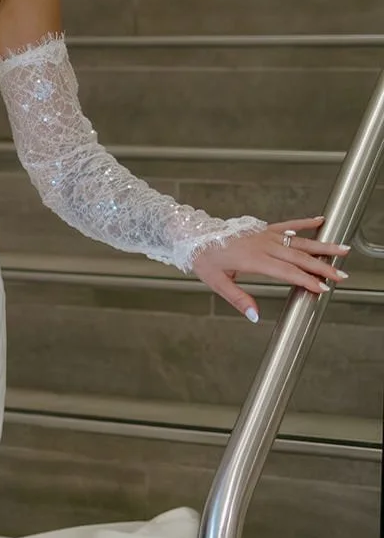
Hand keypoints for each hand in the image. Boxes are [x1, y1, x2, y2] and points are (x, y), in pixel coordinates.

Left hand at [192, 217, 350, 323]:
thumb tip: (255, 316)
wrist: (193, 234)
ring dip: (321, 246)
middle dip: (322, 267)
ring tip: (343, 249)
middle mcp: (262, 245)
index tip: (324, 288)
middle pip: (299, 257)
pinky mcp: (262, 229)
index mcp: (253, 259)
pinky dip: (304, 223)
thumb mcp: (215, 281)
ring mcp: (264, 235)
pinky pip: (287, 224)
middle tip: (342, 276)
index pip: (287, 272)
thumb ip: (237, 298)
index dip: (307, 280)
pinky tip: (320, 221)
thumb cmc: (203, 258)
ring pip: (298, 241)